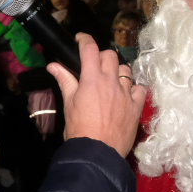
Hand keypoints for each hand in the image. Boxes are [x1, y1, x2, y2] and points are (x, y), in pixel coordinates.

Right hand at [48, 33, 144, 156]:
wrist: (98, 152)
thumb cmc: (79, 129)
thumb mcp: (69, 103)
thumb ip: (64, 81)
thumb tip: (53, 65)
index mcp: (92, 79)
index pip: (90, 49)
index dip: (85, 40)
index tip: (81, 39)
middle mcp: (112, 82)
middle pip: (110, 56)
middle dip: (101, 56)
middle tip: (94, 65)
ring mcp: (127, 93)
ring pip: (126, 70)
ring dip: (118, 70)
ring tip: (110, 80)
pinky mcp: (137, 106)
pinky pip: (139, 88)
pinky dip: (133, 88)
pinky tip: (126, 94)